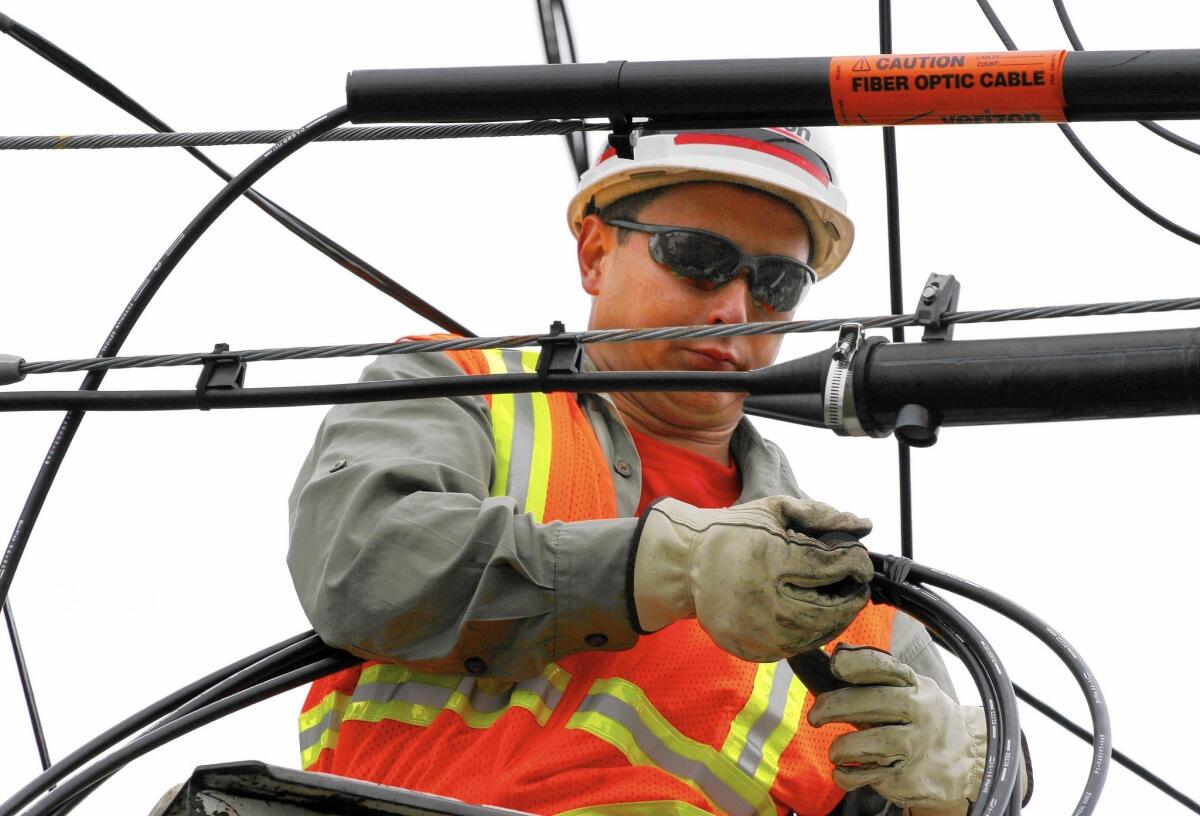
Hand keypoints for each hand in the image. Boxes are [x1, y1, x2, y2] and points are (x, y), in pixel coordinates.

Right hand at [632, 496, 873, 660]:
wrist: (686, 564)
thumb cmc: (734, 532)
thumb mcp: (774, 510)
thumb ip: (820, 515)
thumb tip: (863, 525)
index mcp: (770, 559)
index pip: (831, 567)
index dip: (855, 563)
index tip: (860, 560)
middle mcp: (763, 600)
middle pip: (829, 608)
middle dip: (852, 597)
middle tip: (857, 586)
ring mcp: (755, 630)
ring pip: (816, 634)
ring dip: (837, 618)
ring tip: (839, 601)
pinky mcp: (749, 649)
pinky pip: (794, 648)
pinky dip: (812, 634)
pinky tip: (815, 617)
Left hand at [807, 646, 986, 815]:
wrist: (973, 759)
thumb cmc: (928, 717)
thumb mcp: (915, 689)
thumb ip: (881, 677)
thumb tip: (837, 656)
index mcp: (916, 686)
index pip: (885, 668)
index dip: (857, 664)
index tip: (835, 665)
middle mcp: (918, 713)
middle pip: (869, 704)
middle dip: (833, 707)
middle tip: (815, 716)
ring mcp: (916, 747)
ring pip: (867, 743)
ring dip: (841, 748)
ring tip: (836, 751)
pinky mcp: (910, 778)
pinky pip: (866, 776)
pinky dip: (846, 776)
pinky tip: (843, 771)